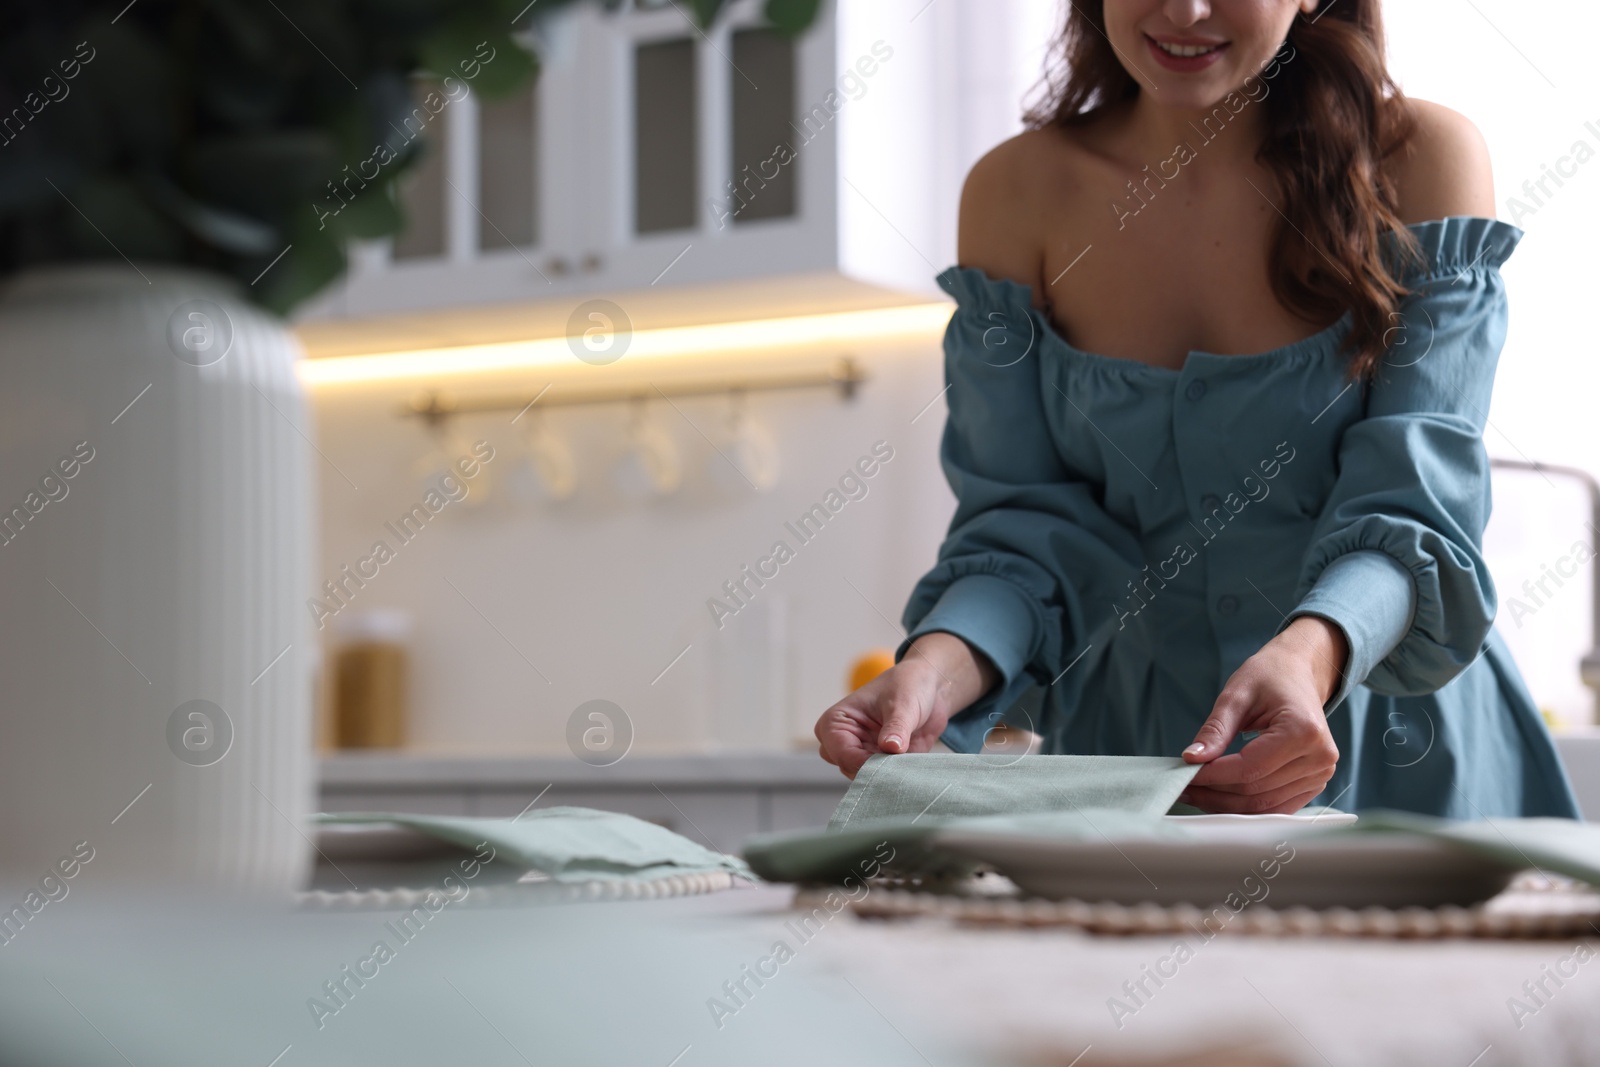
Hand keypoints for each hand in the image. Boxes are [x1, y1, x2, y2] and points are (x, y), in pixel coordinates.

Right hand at [814, 632, 997, 777]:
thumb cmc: (908, 686)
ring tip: (909, 757)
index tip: (892, 759)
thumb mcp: (903, 703)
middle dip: (876, 769)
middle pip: (850, 769)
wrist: (929, 688)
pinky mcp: (880, 763)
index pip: (842, 753)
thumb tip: (891, 748)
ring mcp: (862, 753)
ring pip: (868, 778)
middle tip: (902, 760)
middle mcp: (844, 741)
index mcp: (836, 722)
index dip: (866, 762)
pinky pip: (885, 779)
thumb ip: (896, 727)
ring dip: (889, 773)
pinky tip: (913, 764)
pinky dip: (899, 776)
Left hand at [1179, 616, 1347, 813]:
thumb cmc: (1268, 677)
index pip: (1250, 768)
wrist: (1297, 674)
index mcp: (1303, 731)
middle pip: (1256, 791)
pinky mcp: (1315, 783)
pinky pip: (1276, 806)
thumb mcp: (1236, 694)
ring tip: (1196, 793)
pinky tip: (1219, 797)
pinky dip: (1245, 807)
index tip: (1183, 775)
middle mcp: (1319, 757)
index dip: (1212, 776)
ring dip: (1225, 804)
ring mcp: (1321, 773)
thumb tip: (1191, 759)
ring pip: (1264, 805)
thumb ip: (1215, 729)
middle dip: (1214, 792)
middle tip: (1182, 787)